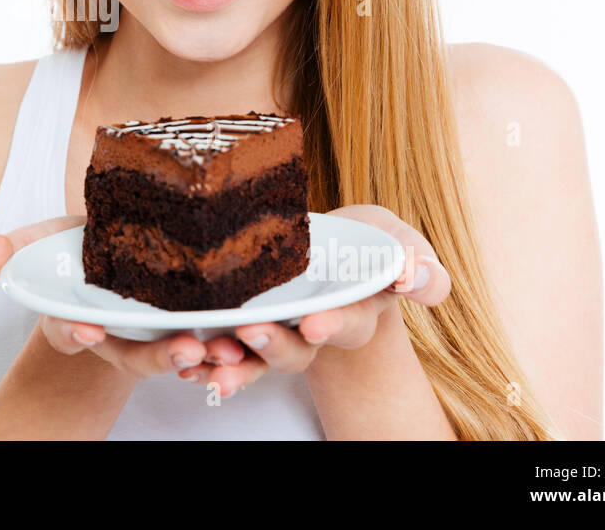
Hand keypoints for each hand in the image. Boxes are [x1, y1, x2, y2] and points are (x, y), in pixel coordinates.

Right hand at [0, 217, 248, 379]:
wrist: (117, 247)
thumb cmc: (77, 246)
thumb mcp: (42, 242)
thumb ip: (11, 249)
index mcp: (78, 319)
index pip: (71, 331)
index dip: (75, 333)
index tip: (85, 329)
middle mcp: (118, 336)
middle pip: (136, 357)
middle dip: (158, 359)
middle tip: (182, 352)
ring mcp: (155, 334)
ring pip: (179, 356)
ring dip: (204, 359)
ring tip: (226, 351)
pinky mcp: (191, 323)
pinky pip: (212, 344)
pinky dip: (233, 347)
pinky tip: (251, 336)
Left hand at [176, 204, 450, 396]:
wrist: (340, 243)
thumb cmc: (376, 245)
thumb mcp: (404, 246)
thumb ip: (420, 268)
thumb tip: (414, 276)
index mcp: (354, 312)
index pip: (347, 323)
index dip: (332, 324)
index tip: (314, 323)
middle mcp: (312, 329)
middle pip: (295, 350)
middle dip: (273, 346)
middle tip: (252, 333)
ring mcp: (278, 328)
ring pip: (255, 356)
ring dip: (233, 361)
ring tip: (209, 358)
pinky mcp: (245, 320)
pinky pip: (225, 345)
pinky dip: (204, 357)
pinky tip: (183, 361)